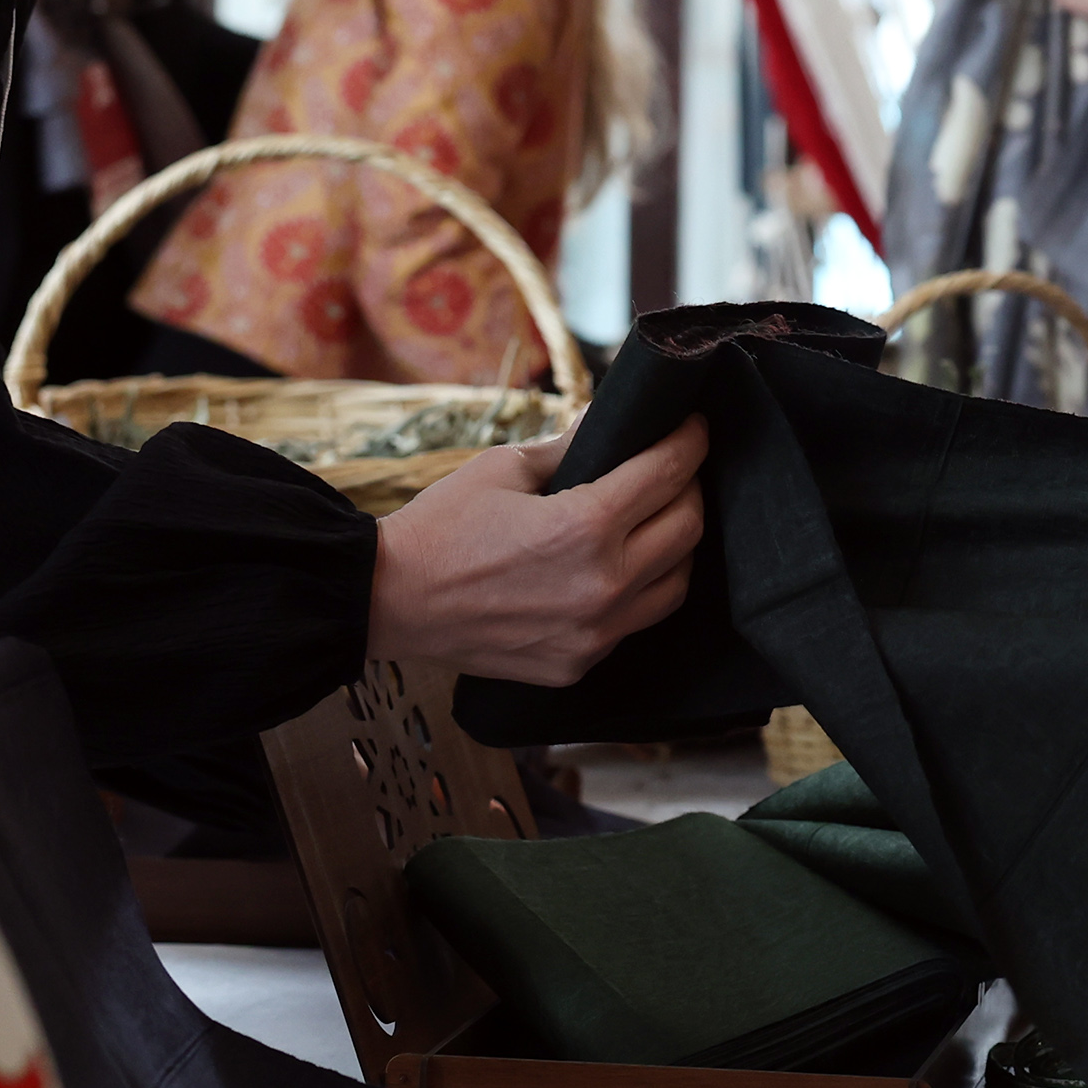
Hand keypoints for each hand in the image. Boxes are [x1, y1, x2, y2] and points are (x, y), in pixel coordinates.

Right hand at [364, 416, 707, 684]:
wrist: (391, 600)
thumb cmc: (442, 526)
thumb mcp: (505, 468)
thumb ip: (571, 447)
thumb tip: (610, 423)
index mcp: (583, 526)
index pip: (667, 473)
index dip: (690, 440)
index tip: (695, 425)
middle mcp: (602, 585)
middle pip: (688, 527)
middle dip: (690, 487)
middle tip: (676, 467)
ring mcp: (594, 633)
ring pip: (677, 583)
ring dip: (677, 544)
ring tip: (658, 518)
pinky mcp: (579, 664)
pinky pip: (636, 622)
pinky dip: (642, 590)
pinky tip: (625, 568)